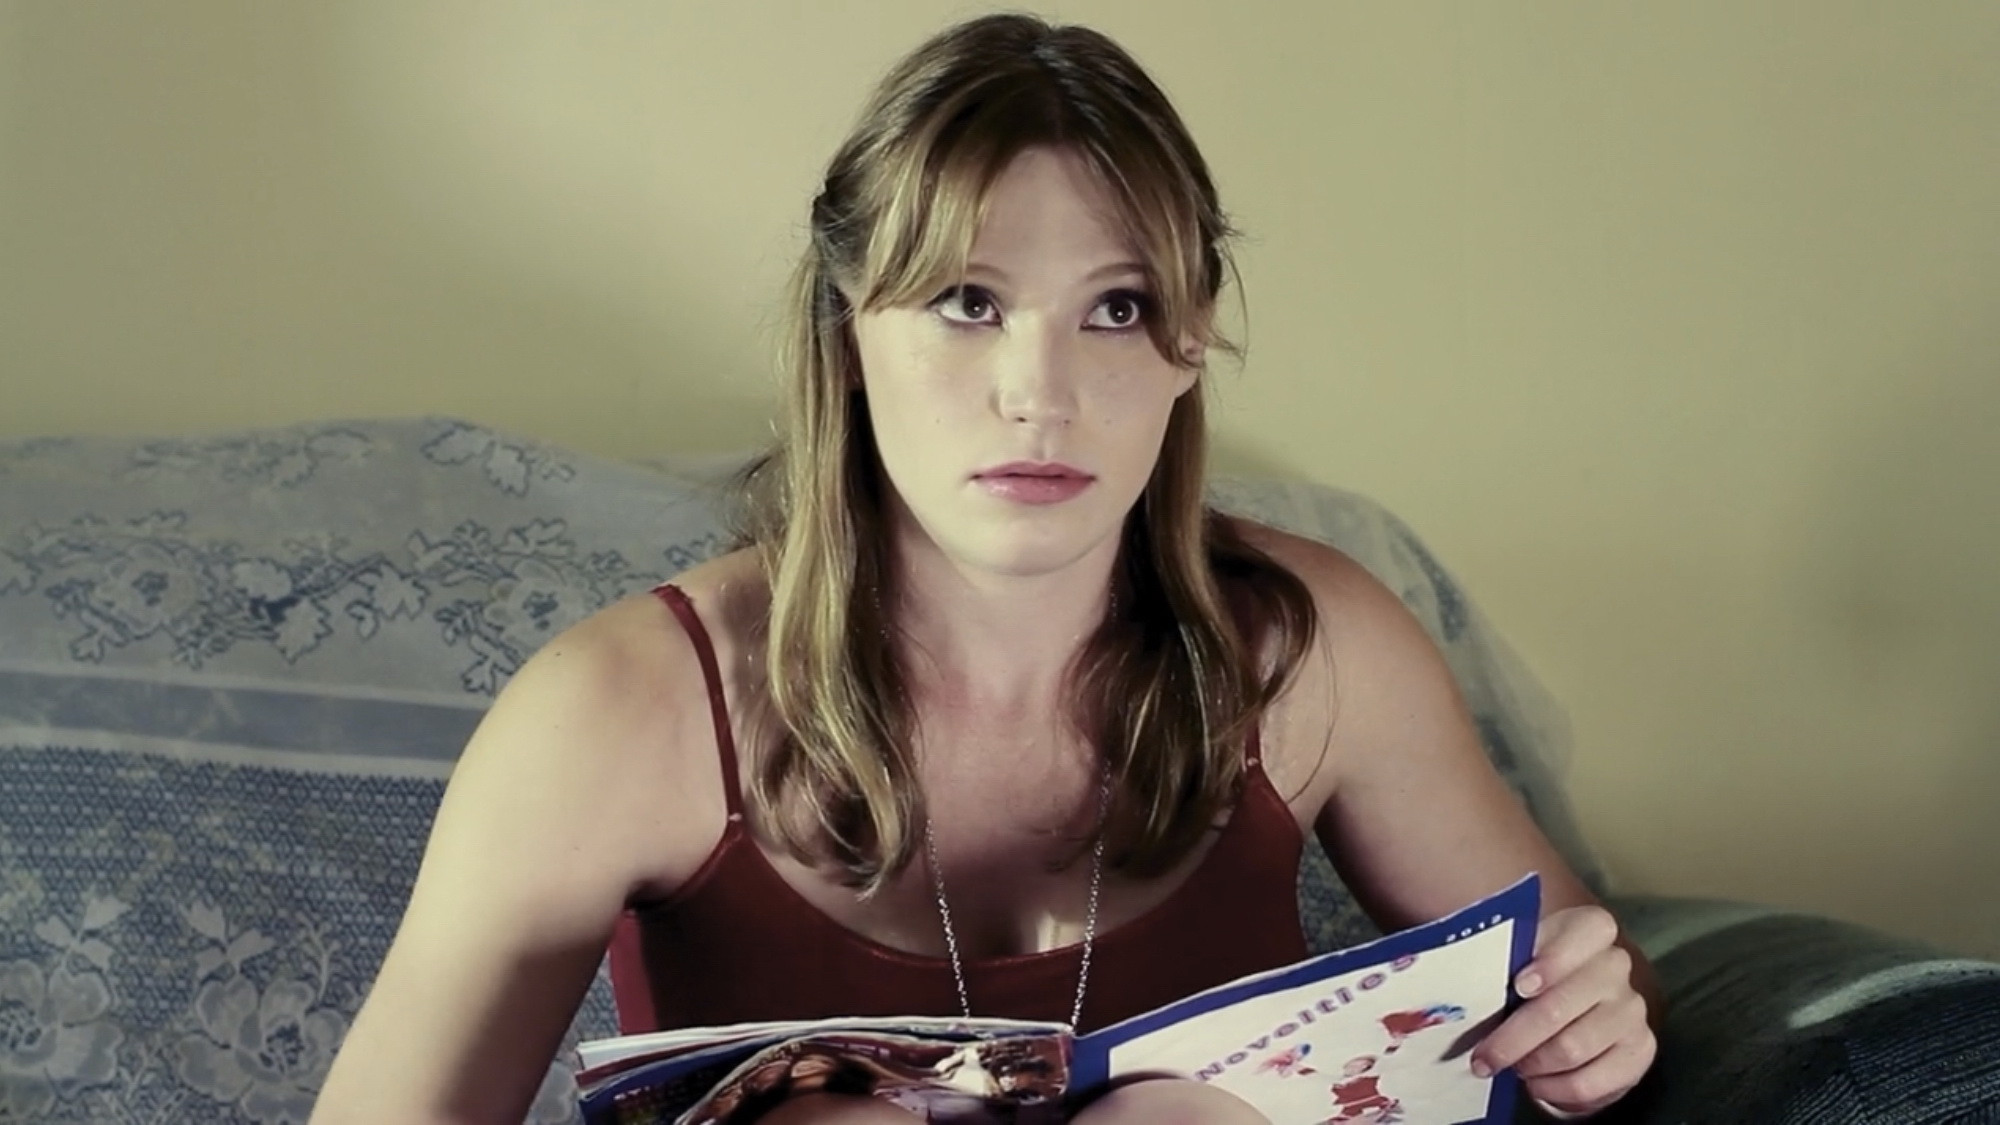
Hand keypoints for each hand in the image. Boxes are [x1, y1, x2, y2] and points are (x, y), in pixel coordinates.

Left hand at [1471, 904, 1655, 1117]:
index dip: (1553, 960)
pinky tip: (1538, 1085)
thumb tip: (1461, 980)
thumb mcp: (1515, 957)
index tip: (1519, 987)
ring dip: (1533, 1065)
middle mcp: (1614, 966)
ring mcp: (1631, 1009)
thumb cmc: (1530, 977)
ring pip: (1573, 1047)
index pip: (1585, 932)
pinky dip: (1557, 1091)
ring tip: (1512, 1068)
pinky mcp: (1640, 1050)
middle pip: (1561, 1004)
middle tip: (1484, 1057)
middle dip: (1515, 1037)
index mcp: (1589, 930)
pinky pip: (1593, 1081)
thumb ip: (1497, 959)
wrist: (1572, 1010)